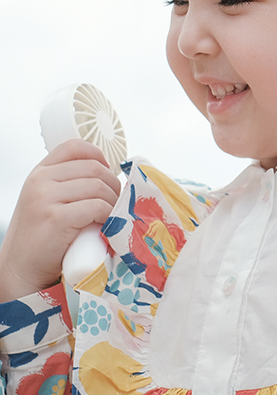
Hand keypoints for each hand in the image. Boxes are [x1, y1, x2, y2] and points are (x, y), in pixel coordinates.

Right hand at [0, 139, 121, 300]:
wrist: (21, 270)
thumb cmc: (41, 235)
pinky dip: (109, 214)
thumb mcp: (46, 200)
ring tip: (111, 214)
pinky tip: (106, 223)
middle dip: (112, 184)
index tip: (108, 169)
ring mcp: (45, 199)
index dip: (97, 154)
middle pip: (93, 168)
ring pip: (98, 187)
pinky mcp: (56, 218)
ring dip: (113, 201)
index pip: (73, 147)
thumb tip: (109, 170)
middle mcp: (40, 181)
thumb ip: (65, 183)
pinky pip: (97, 207)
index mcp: (39, 173)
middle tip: (115, 201)